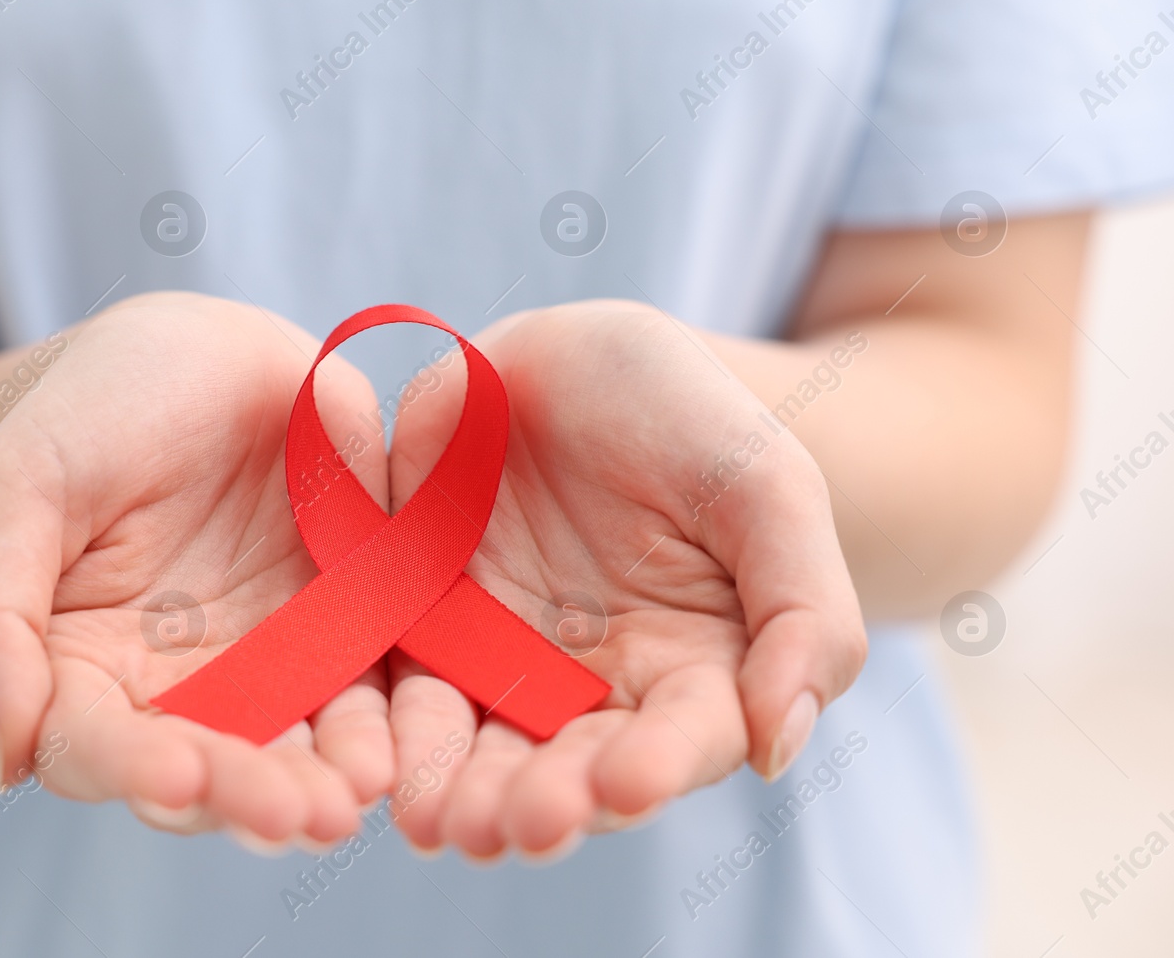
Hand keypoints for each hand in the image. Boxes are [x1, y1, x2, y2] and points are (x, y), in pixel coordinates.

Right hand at [0, 292, 392, 845]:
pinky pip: (376, 687)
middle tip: (300, 816)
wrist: (196, 351)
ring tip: (355, 794)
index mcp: (80, 672)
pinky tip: (404, 744)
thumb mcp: (16, 487)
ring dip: (327, 779)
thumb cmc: (85, 414)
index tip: (176, 779)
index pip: (97, 747)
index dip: (134, 769)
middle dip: (251, 797)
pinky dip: (391, 722)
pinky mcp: (350, 631)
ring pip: (298, 746)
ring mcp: (271, 667)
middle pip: (209, 769)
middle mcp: (178, 692)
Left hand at [384, 300, 865, 857]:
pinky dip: (383, 724)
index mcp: (692, 671)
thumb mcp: (770, 489)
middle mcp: (591, 687)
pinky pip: (395, 679)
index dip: (655, 766)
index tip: (628, 784)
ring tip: (440, 822)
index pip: (679, 739)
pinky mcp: (419, 620)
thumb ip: (804, 614)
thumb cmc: (693, 418)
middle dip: (542, 801)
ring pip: (475, 742)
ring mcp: (499, 658)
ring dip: (457, 787)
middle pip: (566, 765)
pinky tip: (375, 760)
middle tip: (516, 827)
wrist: (580, 352)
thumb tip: (780, 746)